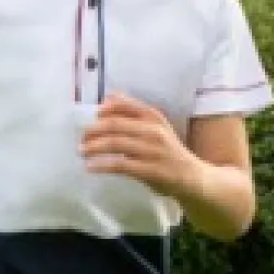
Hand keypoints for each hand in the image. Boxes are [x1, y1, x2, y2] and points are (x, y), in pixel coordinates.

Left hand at [80, 95, 201, 199]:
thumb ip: (133, 113)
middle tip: (80, 138)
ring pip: (115, 144)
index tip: (93, 116)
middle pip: (115, 125)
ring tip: (81, 151)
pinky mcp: (149, 170)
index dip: (105, 109)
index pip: (125, 105)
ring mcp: (152, 151)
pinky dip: (101, 165)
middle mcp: (153, 130)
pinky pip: (120, 165)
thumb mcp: (155, 127)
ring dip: (93, 147)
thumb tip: (108, 97)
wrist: (192, 177)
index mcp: (154, 117)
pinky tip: (90, 167)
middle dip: (93, 131)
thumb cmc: (168, 151)